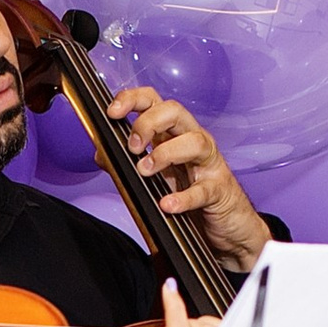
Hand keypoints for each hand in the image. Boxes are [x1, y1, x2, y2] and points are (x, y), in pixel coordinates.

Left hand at [115, 85, 269, 272]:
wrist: (227, 226)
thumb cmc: (190, 195)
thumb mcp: (155, 178)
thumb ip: (127, 165)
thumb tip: (101, 154)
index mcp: (173, 134)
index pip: (154, 102)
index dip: (133, 100)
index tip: (113, 112)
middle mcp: (192, 141)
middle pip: (175, 111)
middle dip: (148, 123)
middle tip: (133, 147)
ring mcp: (209, 164)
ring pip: (195, 141)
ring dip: (166, 153)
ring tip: (146, 171)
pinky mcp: (219, 190)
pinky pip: (203, 189)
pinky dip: (184, 197)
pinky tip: (168, 204)